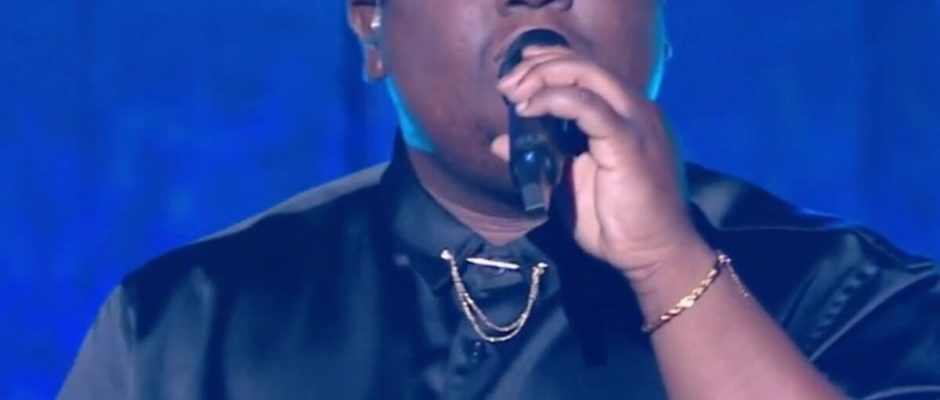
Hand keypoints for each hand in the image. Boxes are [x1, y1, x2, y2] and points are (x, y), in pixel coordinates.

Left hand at [493, 46, 713, 289]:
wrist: (654, 254)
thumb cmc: (616, 223)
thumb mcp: (567, 184)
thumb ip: (541, 157)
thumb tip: (500, 141)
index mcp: (623, 115)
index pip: (585, 71)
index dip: (546, 65)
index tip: (511, 81)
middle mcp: (634, 109)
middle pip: (583, 65)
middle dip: (538, 66)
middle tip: (505, 84)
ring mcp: (635, 121)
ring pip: (586, 75)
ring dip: (543, 76)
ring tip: (513, 92)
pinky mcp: (630, 140)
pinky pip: (588, 106)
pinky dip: (554, 100)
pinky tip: (530, 109)